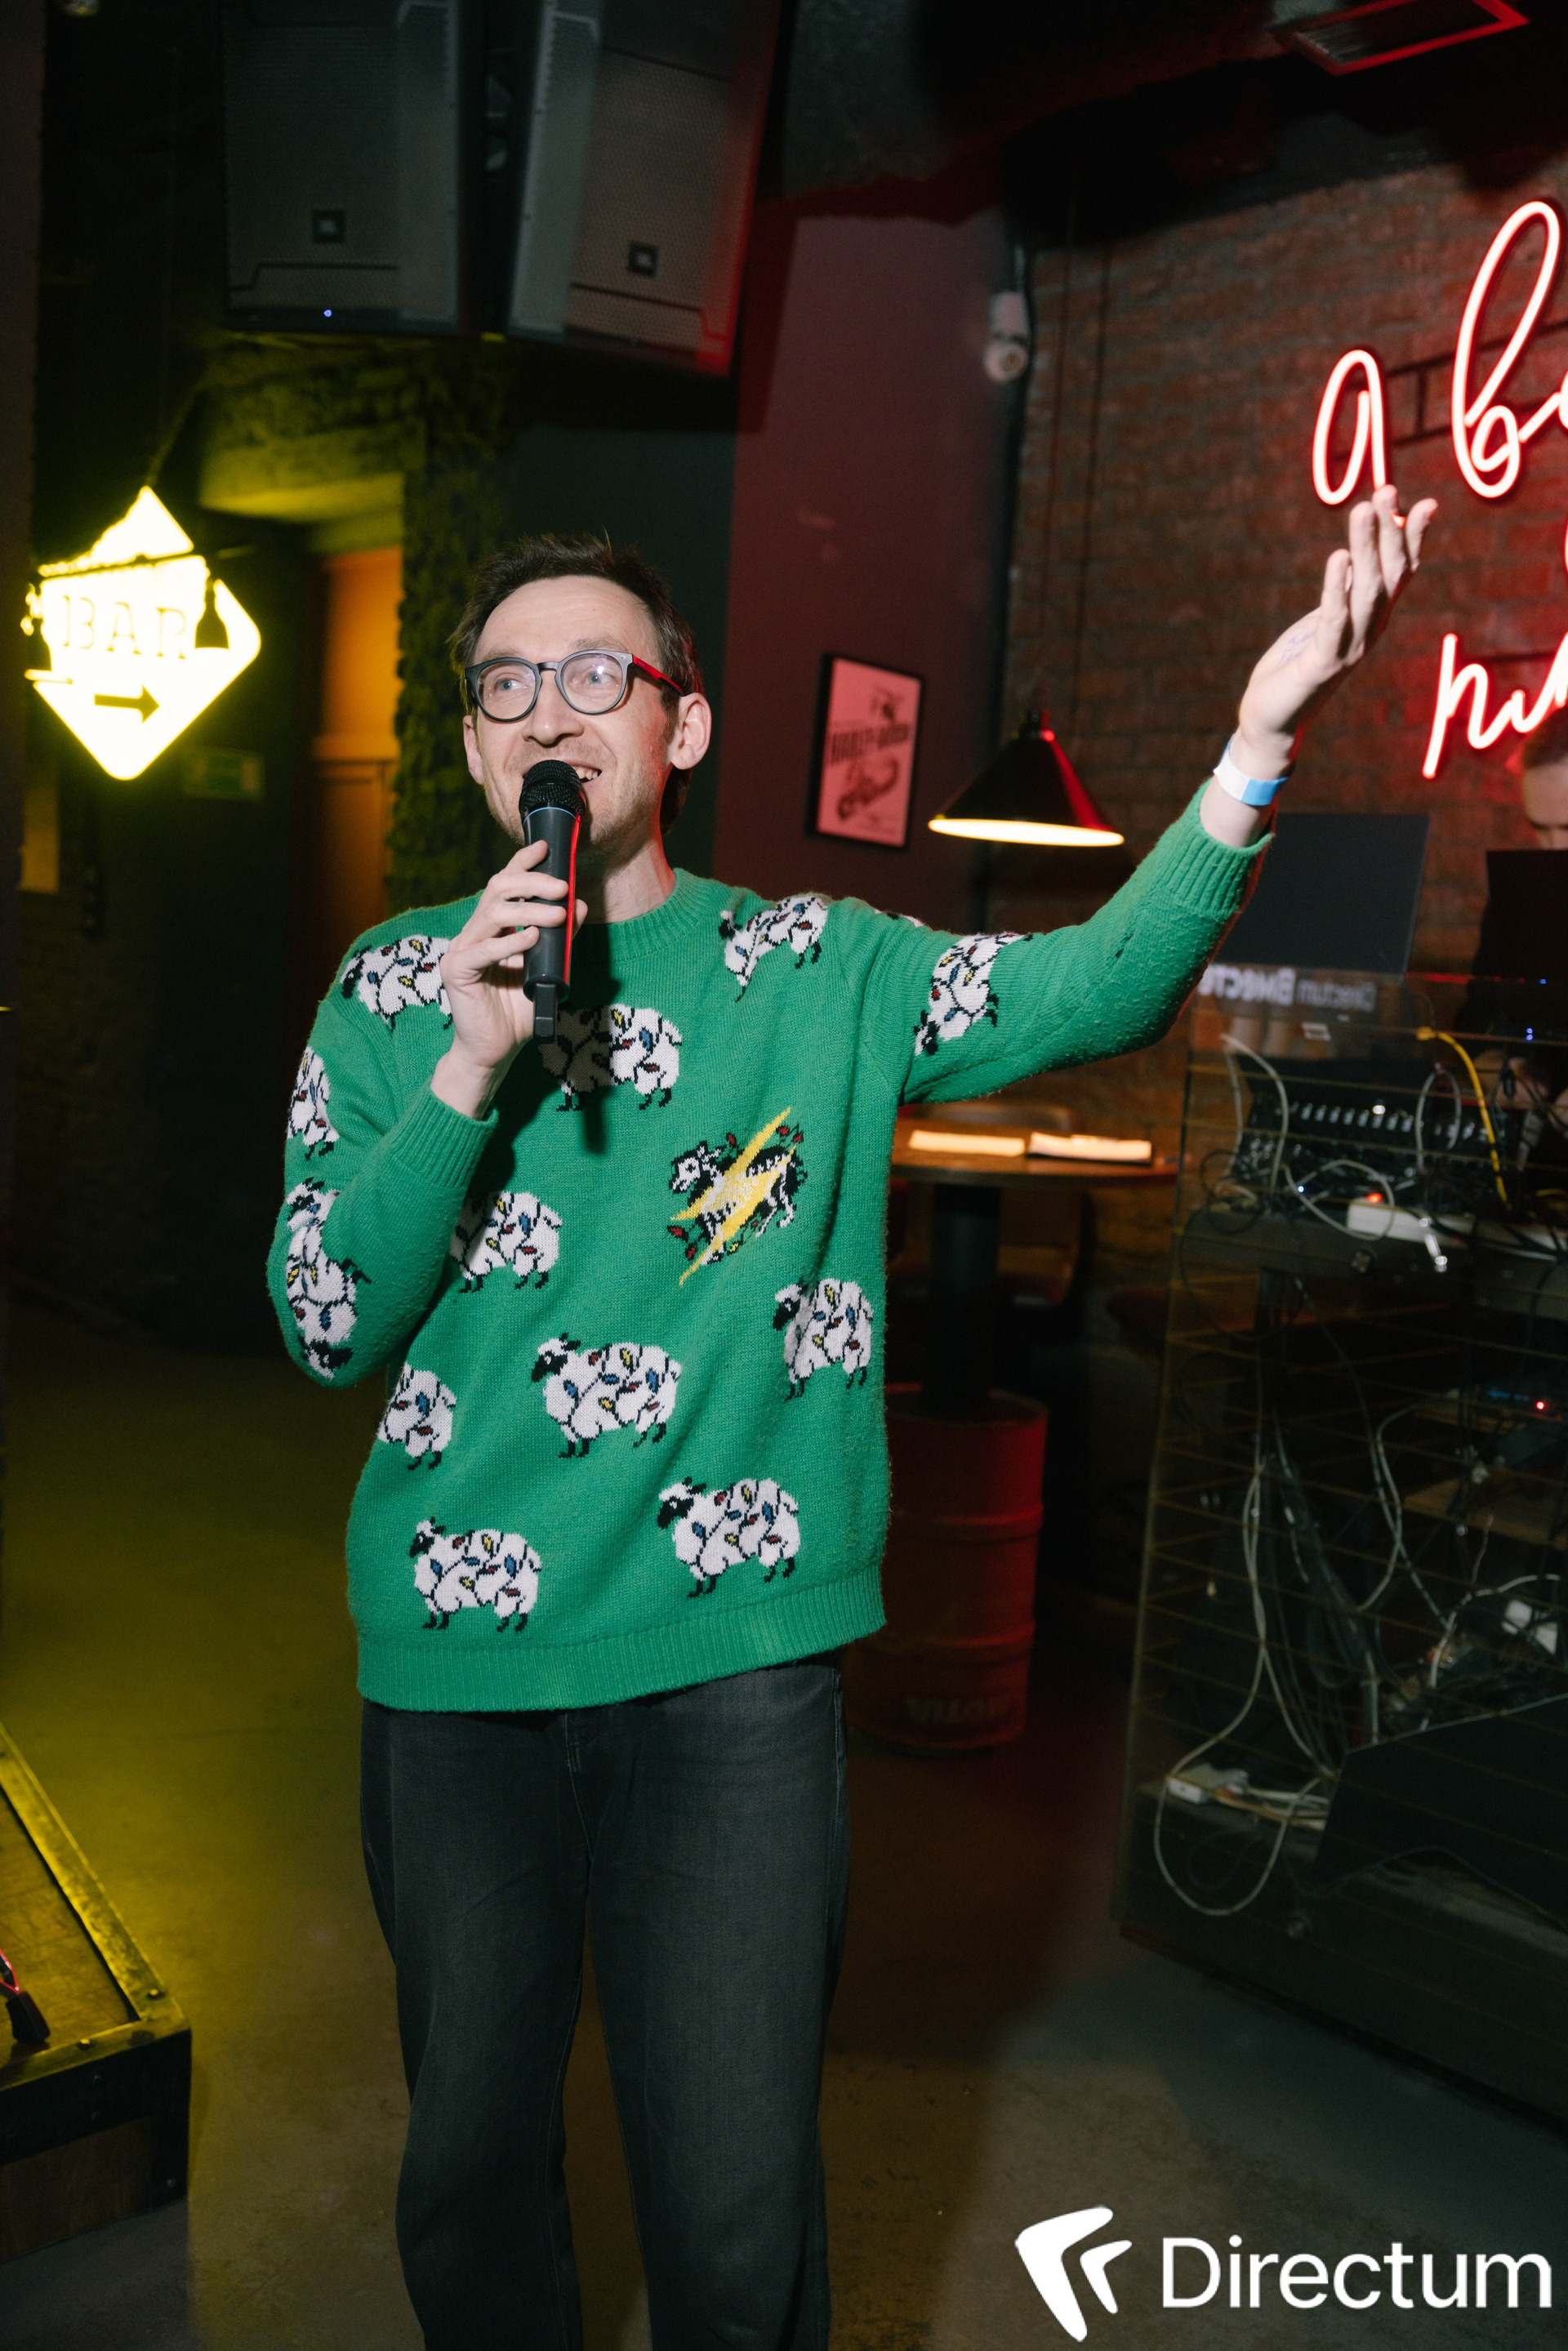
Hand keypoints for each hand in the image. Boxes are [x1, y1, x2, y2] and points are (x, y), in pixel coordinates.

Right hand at [429, 840, 586, 1118]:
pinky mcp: (457, 972)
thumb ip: (561, 939)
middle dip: (531, 882)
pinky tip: (532, 939)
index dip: (523, 863)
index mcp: (493, 928)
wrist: (495, 1051)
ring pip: (492, 914)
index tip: (547, 848)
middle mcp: (474, 933)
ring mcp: (462, 950)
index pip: (504, 884)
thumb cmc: (519, 1011)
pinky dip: (510, 942)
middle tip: (562, 885)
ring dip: (528, 910)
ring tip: (557, 915)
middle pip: (497, 890)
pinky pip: (483, 951)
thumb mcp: (549, 969)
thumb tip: (578, 904)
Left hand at [1233, 482, 1437, 778]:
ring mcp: (1350, 649)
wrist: (1272, 720)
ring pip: (1367, 591)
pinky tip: (1337, 557)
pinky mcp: (1322, 663)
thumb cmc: (1297, 664)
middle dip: (1390, 531)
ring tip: (1362, 510)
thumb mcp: (1324, 619)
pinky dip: (1336, 587)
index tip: (1424, 502)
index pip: (1402, 573)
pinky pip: (1333, 619)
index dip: (1414, 539)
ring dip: (1366, 548)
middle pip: (1389, 575)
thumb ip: (1344, 590)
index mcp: (1373, 619)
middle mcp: (1370, 632)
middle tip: (1385, 491)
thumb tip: (1355, 552)